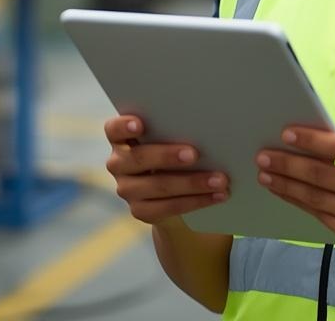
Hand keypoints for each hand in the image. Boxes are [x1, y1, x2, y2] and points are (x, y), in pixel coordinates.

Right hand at [104, 115, 229, 224]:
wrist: (174, 189)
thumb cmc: (176, 150)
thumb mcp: (173, 138)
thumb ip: (178, 131)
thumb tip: (209, 128)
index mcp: (122, 138)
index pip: (114, 129)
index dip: (124, 126)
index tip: (141, 124)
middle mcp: (119, 163)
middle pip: (137, 158)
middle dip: (167, 156)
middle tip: (194, 154)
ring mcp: (127, 189)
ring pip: (157, 186)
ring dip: (191, 183)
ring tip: (220, 180)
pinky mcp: (140, 210)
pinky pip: (167, 208)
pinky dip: (196, 201)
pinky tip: (217, 196)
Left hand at [256, 127, 334, 256]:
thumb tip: (317, 146)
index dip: (311, 141)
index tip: (286, 134)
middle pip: (322, 177)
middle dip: (288, 165)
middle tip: (263, 157)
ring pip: (317, 201)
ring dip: (287, 187)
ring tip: (267, 176)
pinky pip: (325, 219)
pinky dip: (303, 205)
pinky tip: (289, 194)